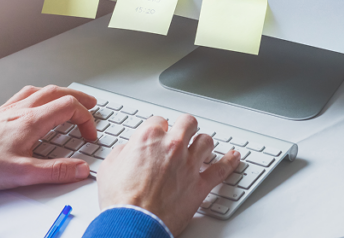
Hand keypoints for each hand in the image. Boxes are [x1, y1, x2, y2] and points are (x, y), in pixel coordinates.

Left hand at [0, 85, 97, 189]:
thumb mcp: (22, 173)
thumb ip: (54, 171)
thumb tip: (80, 169)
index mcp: (32, 121)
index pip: (69, 107)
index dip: (86, 120)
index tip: (89, 135)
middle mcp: (22, 109)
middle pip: (58, 93)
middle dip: (79, 98)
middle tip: (92, 104)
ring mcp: (10, 108)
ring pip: (42, 90)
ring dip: (61, 93)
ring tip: (69, 99)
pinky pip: (26, 94)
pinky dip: (40, 93)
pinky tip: (36, 100)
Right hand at [97, 114, 240, 235]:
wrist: (133, 224)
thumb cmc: (121, 200)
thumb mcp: (110, 167)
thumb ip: (123, 152)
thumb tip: (128, 150)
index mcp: (149, 137)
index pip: (159, 120)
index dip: (159, 128)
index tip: (159, 134)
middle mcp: (172, 146)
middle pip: (188, 123)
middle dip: (185, 127)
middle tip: (183, 133)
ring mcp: (189, 164)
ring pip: (206, 141)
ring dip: (203, 143)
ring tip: (201, 147)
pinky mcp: (201, 184)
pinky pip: (222, 169)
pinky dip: (230, 161)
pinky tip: (234, 157)